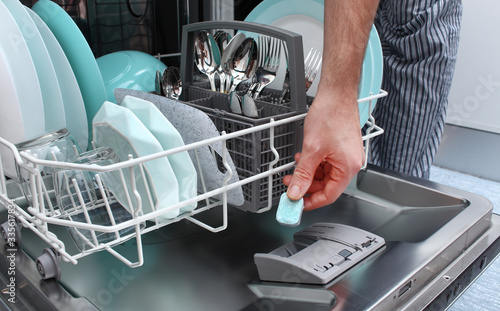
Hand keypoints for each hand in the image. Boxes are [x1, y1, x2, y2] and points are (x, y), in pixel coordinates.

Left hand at [283, 90, 364, 210]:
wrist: (336, 93)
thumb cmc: (331, 114)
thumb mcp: (312, 149)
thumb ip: (303, 173)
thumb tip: (296, 191)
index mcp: (348, 167)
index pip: (330, 195)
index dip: (312, 201)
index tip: (298, 205)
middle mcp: (350, 163)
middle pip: (327, 185)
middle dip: (306, 186)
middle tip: (290, 186)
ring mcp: (346, 155)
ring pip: (324, 174)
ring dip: (308, 174)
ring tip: (293, 172)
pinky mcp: (341, 148)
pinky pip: (326, 163)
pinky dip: (313, 164)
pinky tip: (302, 160)